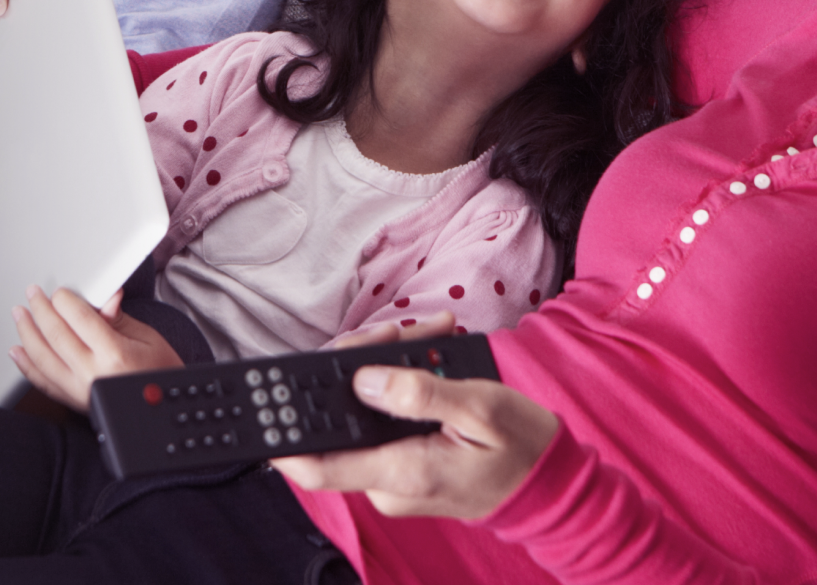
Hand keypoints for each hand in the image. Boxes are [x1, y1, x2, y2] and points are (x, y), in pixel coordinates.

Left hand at [8, 285, 182, 411]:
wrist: (162, 413)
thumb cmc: (160, 372)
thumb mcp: (148, 338)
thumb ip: (119, 319)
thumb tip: (104, 299)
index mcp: (114, 354)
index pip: (79, 319)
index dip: (64, 301)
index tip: (59, 292)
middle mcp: (92, 374)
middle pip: (55, 335)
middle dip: (40, 310)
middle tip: (32, 294)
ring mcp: (80, 391)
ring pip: (42, 358)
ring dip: (27, 334)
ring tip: (20, 316)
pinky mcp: (75, 403)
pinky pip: (43, 383)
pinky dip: (27, 366)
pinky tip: (18, 351)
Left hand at [271, 313, 558, 520]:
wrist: (551, 484)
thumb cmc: (524, 448)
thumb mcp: (481, 410)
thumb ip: (420, 394)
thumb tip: (364, 380)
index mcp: (403, 471)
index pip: (318, 466)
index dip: (281, 436)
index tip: (265, 399)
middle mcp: (387, 481)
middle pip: (338, 421)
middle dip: (358, 365)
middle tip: (400, 333)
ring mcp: (392, 475)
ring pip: (359, 414)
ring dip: (385, 368)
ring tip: (428, 335)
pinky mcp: (400, 464)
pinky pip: (381, 420)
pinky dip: (400, 385)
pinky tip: (428, 354)